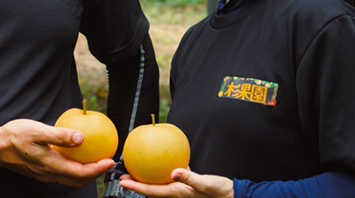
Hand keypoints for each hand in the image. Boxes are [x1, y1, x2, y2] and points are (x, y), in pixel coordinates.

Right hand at [0, 118, 115, 187]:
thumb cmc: (15, 136)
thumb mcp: (39, 131)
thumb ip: (60, 136)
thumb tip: (81, 138)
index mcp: (51, 166)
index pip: (80, 173)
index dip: (97, 169)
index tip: (110, 161)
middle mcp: (49, 174)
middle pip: (78, 180)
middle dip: (94, 174)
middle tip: (105, 162)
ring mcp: (44, 174)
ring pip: (69, 179)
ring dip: (84, 173)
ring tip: (93, 160)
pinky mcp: (39, 171)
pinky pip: (61, 174)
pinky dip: (73, 168)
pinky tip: (74, 156)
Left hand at [119, 168, 233, 197]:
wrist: (231, 195)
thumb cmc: (220, 192)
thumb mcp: (206, 184)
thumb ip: (190, 178)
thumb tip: (175, 172)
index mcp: (177, 193)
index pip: (152, 191)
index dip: (136, 187)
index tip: (123, 182)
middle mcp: (176, 192)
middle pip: (151, 188)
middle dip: (137, 184)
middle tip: (123, 177)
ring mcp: (181, 188)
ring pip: (159, 182)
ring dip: (148, 177)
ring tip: (137, 168)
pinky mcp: (187, 182)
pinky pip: (171, 175)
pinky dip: (163, 169)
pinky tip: (162, 160)